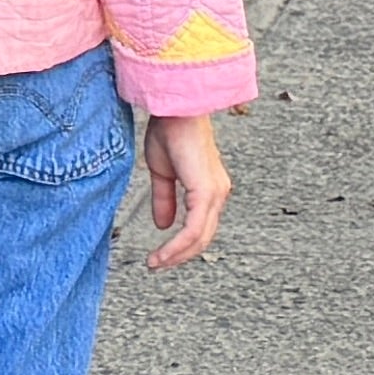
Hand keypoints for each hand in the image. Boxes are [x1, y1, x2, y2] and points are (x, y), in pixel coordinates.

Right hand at [142, 111, 228, 268]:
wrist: (173, 108)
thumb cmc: (170, 130)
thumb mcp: (162, 172)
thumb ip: (165, 199)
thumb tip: (163, 225)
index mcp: (209, 188)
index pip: (201, 227)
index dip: (181, 246)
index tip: (160, 256)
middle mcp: (217, 192)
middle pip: (203, 238)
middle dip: (179, 256)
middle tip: (157, 265)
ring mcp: (214, 193)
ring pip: (200, 237)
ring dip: (176, 255)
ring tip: (156, 263)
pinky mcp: (206, 191)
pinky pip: (194, 229)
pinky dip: (177, 245)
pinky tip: (163, 253)